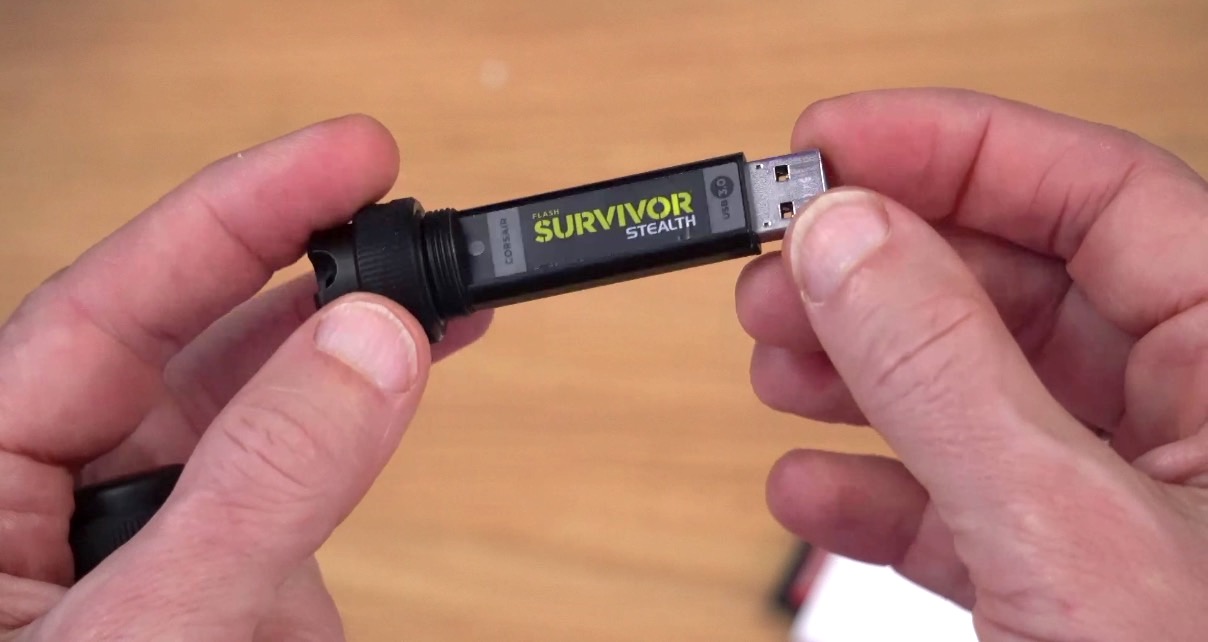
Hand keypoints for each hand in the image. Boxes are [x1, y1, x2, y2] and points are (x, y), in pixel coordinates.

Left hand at [0, 116, 489, 639]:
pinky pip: (307, 504)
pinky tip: (400, 419)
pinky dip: (366, 463)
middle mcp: (70, 503)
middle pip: (199, 346)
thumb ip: (257, 486)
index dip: (234, 217)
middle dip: (313, 276)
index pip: (107, 309)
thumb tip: (370, 343)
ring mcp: (162, 550)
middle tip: (409, 219)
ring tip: (441, 302)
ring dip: (356, 364)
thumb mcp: (147, 627)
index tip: (347, 159)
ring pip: (269, 422)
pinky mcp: (235, 593)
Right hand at [737, 89, 1207, 639]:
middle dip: (884, 263)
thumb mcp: (1072, 536)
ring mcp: (1129, 504)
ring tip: (774, 357)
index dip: (957, 147)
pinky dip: (876, 485)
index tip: (834, 141)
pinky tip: (812, 482)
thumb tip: (846, 239)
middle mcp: (1197, 420)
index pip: (1098, 192)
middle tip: (779, 259)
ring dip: (860, 365)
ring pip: (977, 385)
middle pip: (1019, 282)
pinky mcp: (1071, 578)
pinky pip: (962, 495)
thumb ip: (947, 372)